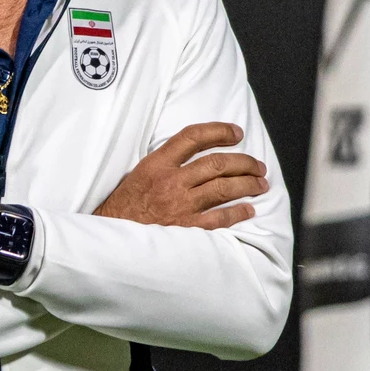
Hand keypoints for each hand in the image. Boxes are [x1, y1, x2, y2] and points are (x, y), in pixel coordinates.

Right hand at [95, 122, 265, 229]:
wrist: (109, 239)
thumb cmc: (122, 207)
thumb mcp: (137, 174)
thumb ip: (164, 162)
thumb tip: (193, 154)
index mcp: (156, 164)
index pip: (192, 137)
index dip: (218, 131)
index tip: (236, 133)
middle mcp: (171, 181)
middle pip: (217, 163)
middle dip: (244, 162)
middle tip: (257, 165)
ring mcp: (180, 205)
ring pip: (223, 188)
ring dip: (247, 184)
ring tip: (260, 184)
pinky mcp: (186, 229)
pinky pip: (219, 218)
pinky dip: (237, 212)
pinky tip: (249, 209)